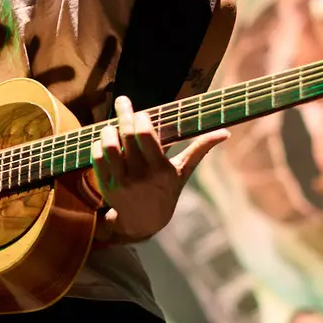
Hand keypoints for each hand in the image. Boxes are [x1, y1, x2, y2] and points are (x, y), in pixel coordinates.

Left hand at [91, 96, 229, 241]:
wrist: (144, 222)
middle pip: (126, 135)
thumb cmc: (167, 191)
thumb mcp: (183, 172)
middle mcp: (140, 175)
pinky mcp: (107, 186)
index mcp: (161, 169)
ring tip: (113, 124)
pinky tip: (105, 141)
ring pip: (108, 146)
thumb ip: (200, 149)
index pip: (145, 134)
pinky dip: (98, 145)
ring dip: (108, 130)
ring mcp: (121, 181)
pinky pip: (97, 158)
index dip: (141, 118)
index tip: (142, 112)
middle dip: (123, 113)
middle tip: (122, 100)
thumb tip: (225, 133)